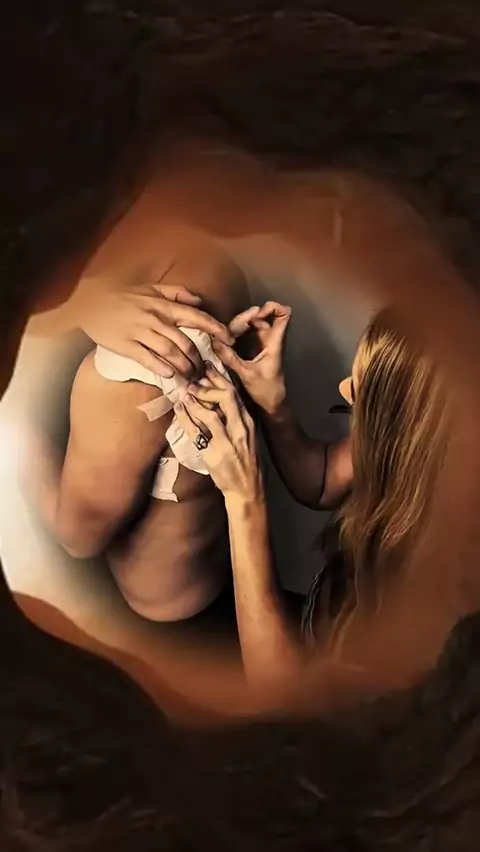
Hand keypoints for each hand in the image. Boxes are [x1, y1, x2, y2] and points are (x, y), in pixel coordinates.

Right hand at [79, 281, 233, 379]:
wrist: (90, 302)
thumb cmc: (123, 296)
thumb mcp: (151, 288)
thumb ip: (177, 293)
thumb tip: (200, 301)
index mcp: (164, 306)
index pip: (197, 317)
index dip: (216, 329)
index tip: (229, 340)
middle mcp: (156, 319)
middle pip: (185, 342)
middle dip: (199, 359)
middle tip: (204, 370)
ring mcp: (140, 333)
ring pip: (170, 353)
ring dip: (184, 367)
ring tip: (190, 376)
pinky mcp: (126, 346)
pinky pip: (148, 359)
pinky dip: (161, 368)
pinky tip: (170, 375)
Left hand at [174, 363, 263, 503]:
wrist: (247, 491)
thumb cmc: (246, 464)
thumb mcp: (246, 438)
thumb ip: (235, 421)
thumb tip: (218, 403)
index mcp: (248, 424)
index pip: (235, 394)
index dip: (220, 379)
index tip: (208, 369)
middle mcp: (240, 430)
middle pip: (226, 398)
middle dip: (208, 385)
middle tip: (194, 378)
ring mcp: (227, 443)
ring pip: (210, 414)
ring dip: (195, 401)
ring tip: (184, 393)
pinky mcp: (214, 455)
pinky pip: (197, 433)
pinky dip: (185, 419)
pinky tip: (179, 410)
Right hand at [213, 301, 291, 416]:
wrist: (272, 404)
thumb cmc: (266, 390)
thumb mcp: (246, 374)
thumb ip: (230, 357)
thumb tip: (214, 341)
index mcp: (275, 342)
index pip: (284, 314)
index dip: (272, 307)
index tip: (256, 315)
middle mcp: (270, 339)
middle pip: (261, 316)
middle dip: (246, 317)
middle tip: (233, 329)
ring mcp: (263, 343)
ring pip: (252, 325)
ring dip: (239, 326)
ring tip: (226, 336)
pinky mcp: (255, 349)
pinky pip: (246, 334)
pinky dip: (236, 333)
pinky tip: (225, 341)